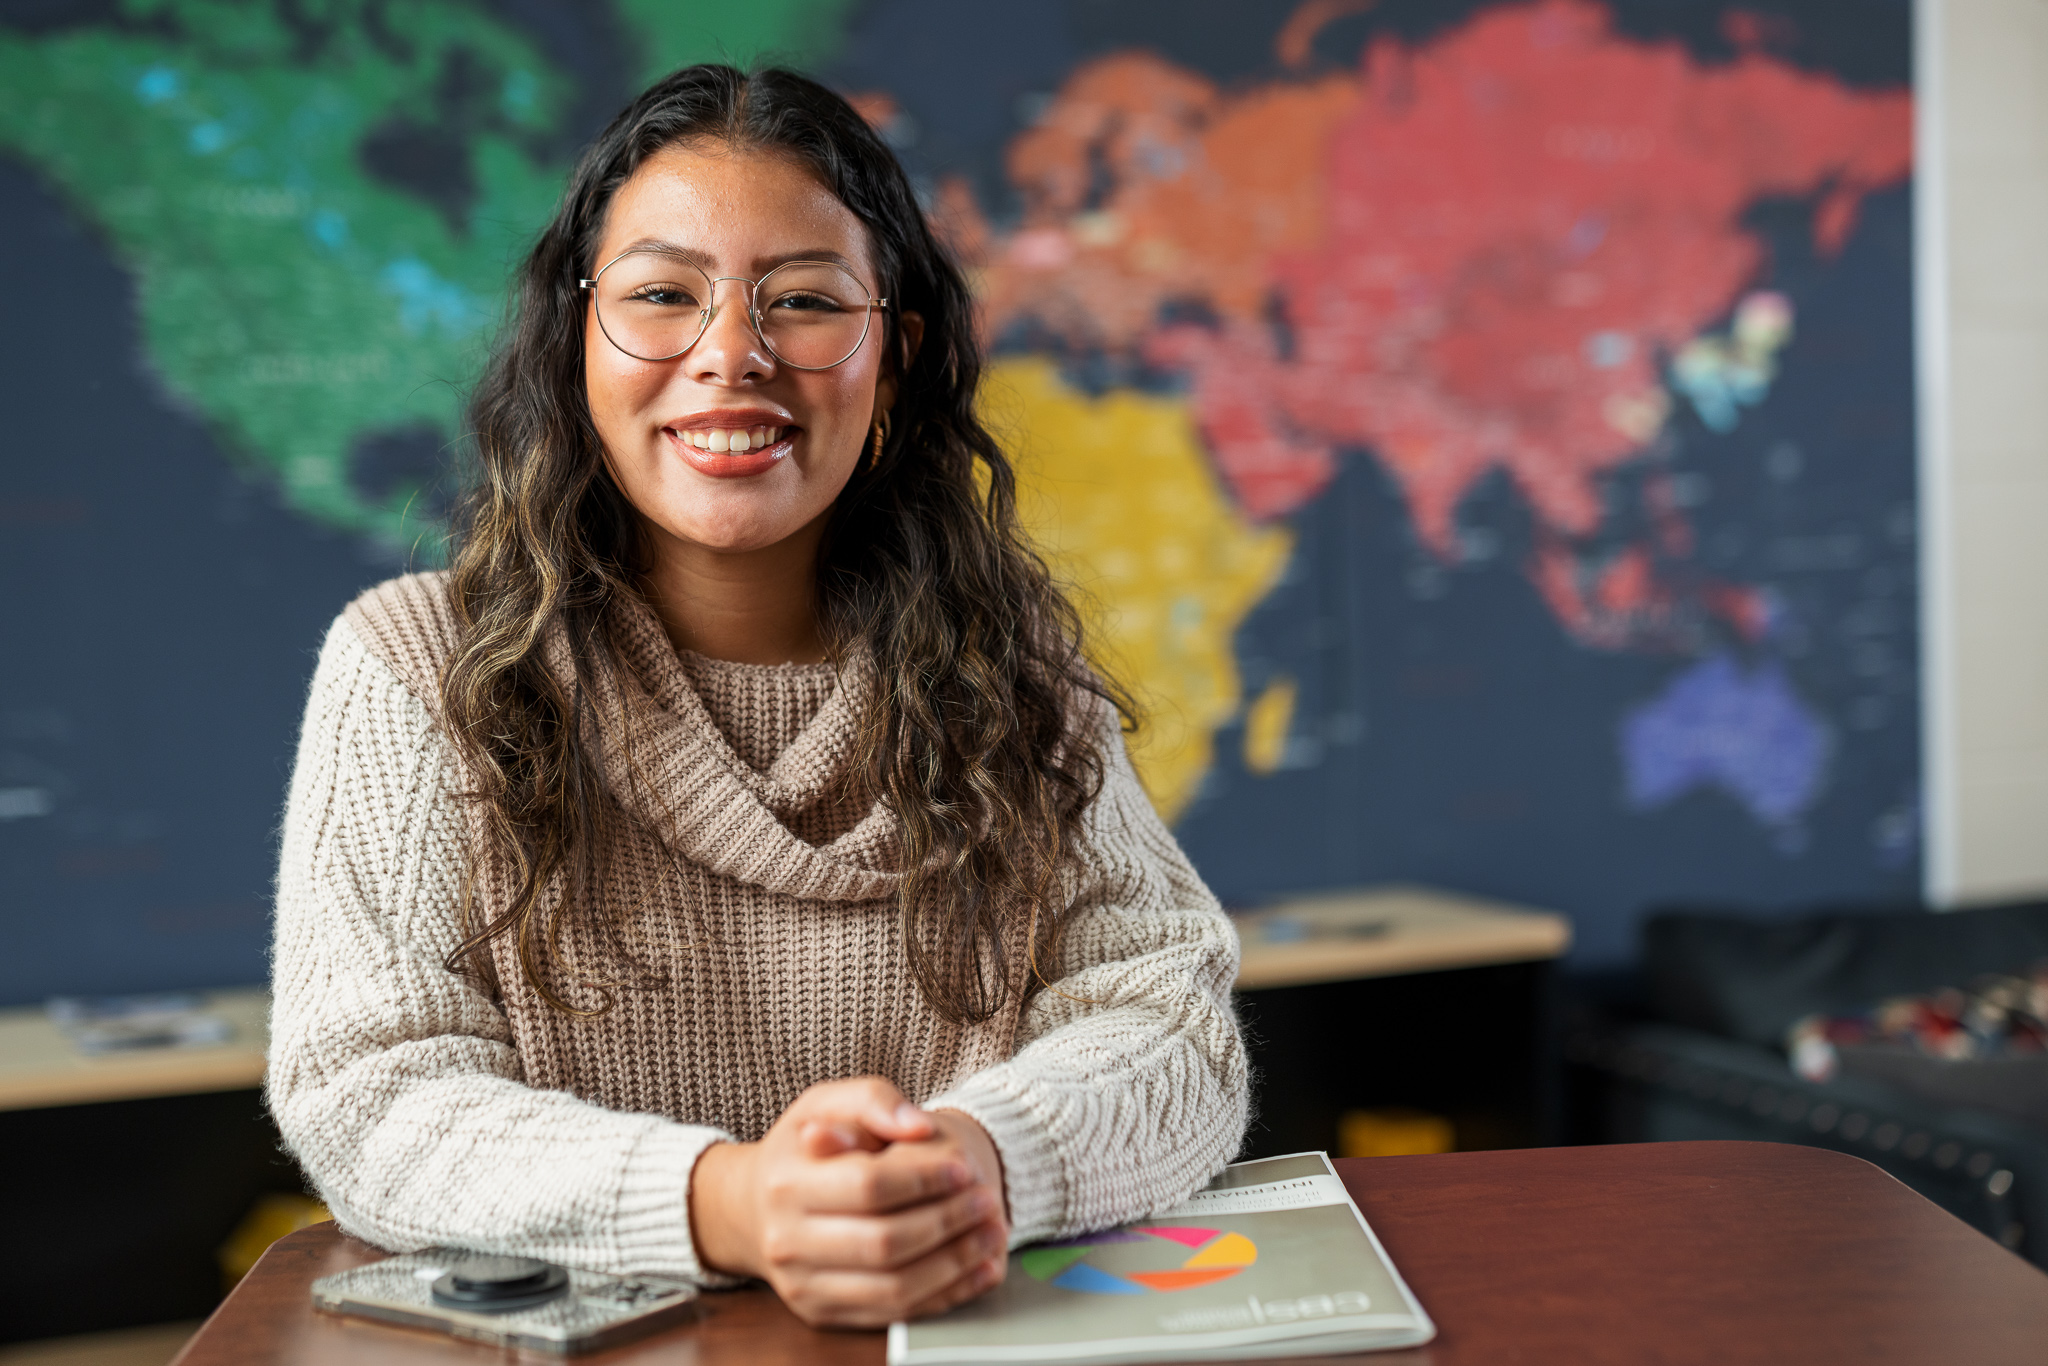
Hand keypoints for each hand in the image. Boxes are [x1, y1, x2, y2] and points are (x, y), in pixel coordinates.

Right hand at [689, 1078, 1010, 1326]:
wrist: (755, 1208)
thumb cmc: (803, 1148)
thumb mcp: (826, 1103)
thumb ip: (873, 1100)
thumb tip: (917, 1125)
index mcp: (786, 1181)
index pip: (867, 1185)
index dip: (923, 1179)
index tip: (963, 1168)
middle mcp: (786, 1240)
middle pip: (882, 1242)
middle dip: (947, 1224)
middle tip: (988, 1202)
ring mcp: (802, 1284)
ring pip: (892, 1288)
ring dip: (954, 1266)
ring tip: (992, 1236)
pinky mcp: (821, 1313)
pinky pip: (892, 1314)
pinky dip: (944, 1296)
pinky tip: (976, 1272)